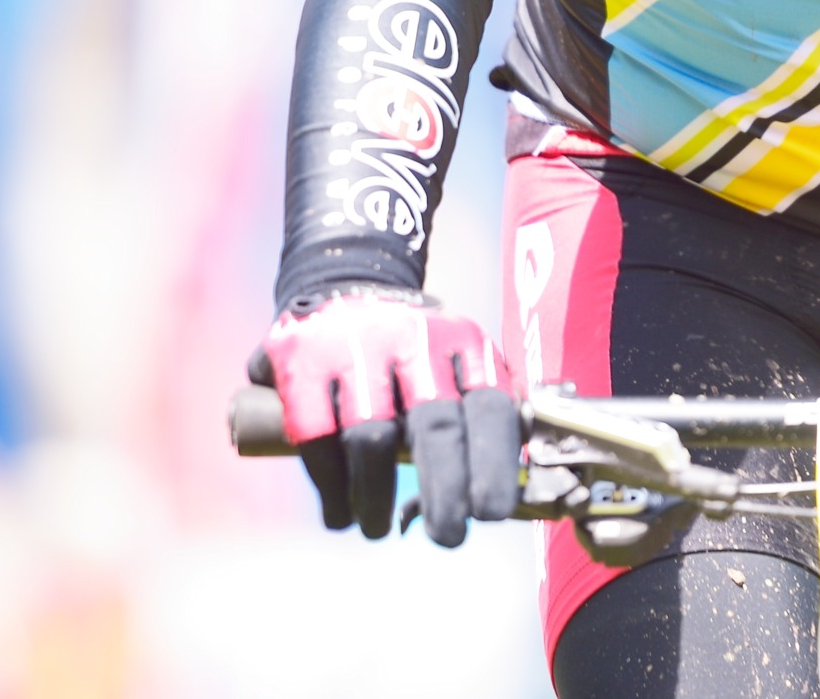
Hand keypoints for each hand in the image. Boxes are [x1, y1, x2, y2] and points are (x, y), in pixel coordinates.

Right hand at [254, 288, 519, 544]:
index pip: (490, 406)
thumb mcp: (454, 359)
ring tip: (376, 528)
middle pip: (435, 426)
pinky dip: (331, 487)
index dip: (493, 464)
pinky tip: (340, 510)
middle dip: (446, 490)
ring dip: (376, 498)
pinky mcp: (302, 360)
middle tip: (450, 536)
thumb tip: (517, 476)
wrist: (339, 282)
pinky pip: (319, 439)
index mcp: (460, 341)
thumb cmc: (408, 349)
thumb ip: (480, 407)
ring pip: (371, 439)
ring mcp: (354, 345)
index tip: (491, 511)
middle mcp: (411, 336)